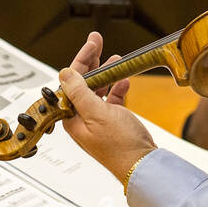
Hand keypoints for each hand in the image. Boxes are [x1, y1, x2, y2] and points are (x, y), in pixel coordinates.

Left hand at [58, 31, 156, 184]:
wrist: (143, 166)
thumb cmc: (120, 147)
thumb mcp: (97, 114)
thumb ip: (80, 92)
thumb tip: (64, 73)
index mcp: (72, 118)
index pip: (71, 82)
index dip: (81, 60)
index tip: (91, 44)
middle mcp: (82, 118)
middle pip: (83, 83)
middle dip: (92, 61)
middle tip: (98, 41)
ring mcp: (98, 120)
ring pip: (98, 89)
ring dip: (106, 72)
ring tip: (116, 58)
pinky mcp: (113, 122)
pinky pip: (112, 99)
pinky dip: (117, 88)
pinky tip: (124, 81)